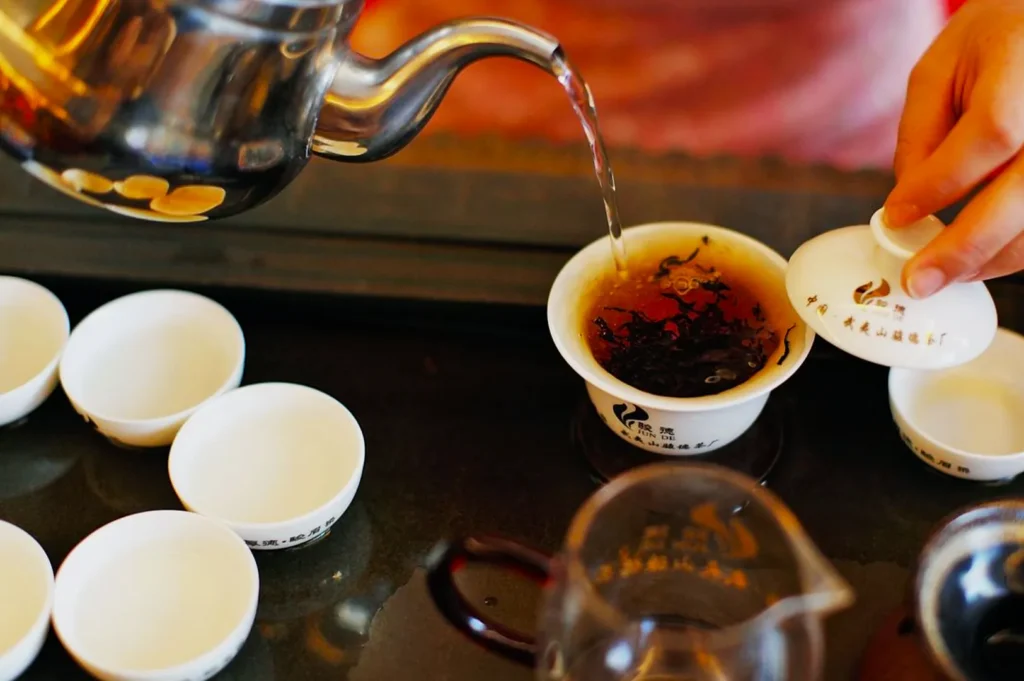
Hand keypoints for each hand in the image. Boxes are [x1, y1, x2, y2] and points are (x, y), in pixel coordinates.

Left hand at [885, 0, 1023, 297]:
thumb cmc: (993, 43)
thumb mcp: (940, 70)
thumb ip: (921, 134)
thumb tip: (906, 205)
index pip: (991, 135)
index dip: (940, 185)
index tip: (894, 217)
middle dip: (966, 247)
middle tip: (918, 282)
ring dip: (993, 259)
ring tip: (943, 275)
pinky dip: (1015, 249)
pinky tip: (979, 258)